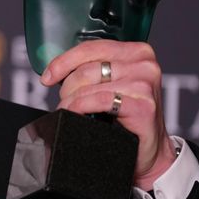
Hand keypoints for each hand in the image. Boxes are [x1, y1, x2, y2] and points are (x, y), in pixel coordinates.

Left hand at [40, 40, 176, 190]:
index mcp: (136, 52)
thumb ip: (94, 70)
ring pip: (90, 85)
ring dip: (71, 101)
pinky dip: (81, 107)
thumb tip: (56, 70)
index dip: (64, 61)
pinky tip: (77, 115)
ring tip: (68, 111)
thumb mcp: (112, 85)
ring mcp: (145, 83)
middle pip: (87, 68)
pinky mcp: (143, 105)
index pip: (91, 48)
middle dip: (67, 88)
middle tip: (64, 103)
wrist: (150, 150)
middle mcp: (144, 63)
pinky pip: (100, 100)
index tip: (47, 77)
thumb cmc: (127, 117)